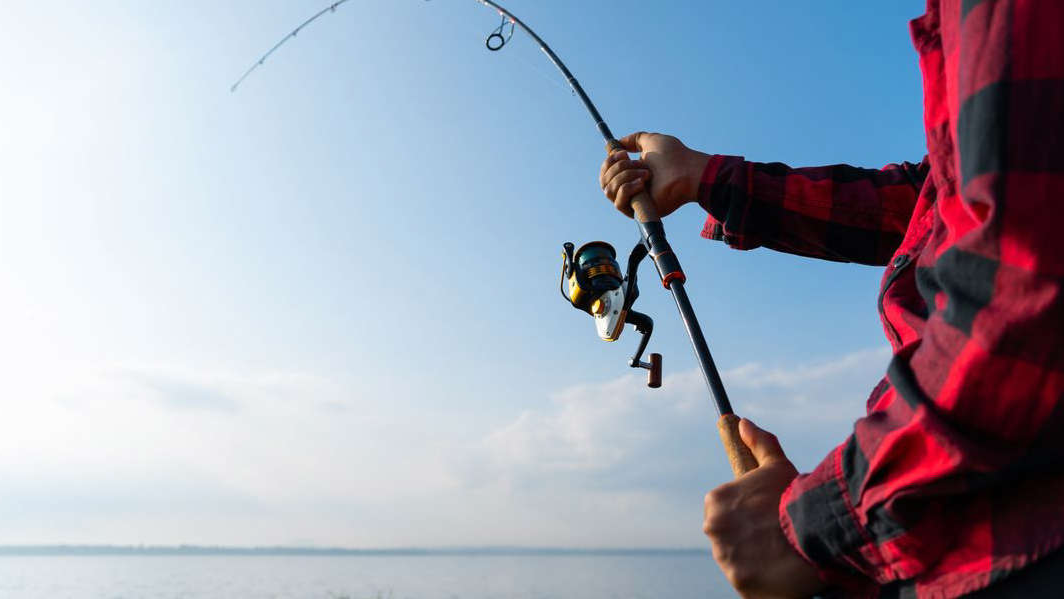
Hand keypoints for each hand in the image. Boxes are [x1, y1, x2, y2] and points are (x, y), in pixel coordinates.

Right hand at [599, 132, 710, 217]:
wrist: (687, 172)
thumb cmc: (674, 157)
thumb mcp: (651, 141)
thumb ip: (635, 139)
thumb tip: (618, 142)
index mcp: (632, 173)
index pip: (607, 172)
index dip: (609, 162)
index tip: (621, 152)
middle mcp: (630, 187)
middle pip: (603, 181)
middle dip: (617, 167)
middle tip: (634, 161)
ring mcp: (633, 200)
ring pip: (608, 190)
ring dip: (625, 176)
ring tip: (646, 173)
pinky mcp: (636, 211)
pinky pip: (618, 202)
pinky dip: (628, 188)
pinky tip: (643, 182)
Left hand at [703, 419, 825, 598]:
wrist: (816, 534)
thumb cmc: (795, 498)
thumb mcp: (777, 467)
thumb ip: (759, 444)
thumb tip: (743, 424)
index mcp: (716, 501)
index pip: (725, 509)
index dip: (747, 514)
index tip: (766, 517)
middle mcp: (714, 529)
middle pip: (729, 536)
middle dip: (748, 536)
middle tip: (775, 536)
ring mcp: (725, 559)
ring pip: (737, 559)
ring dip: (754, 557)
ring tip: (781, 553)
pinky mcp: (740, 583)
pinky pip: (747, 582)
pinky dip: (761, 579)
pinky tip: (780, 570)